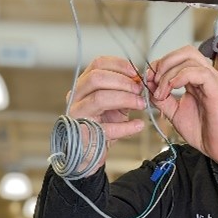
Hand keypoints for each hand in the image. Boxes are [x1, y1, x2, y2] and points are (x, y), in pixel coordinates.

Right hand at [67, 56, 146, 170]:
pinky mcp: (84, 134)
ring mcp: (77, 115)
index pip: (97, 65)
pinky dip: (127, 127)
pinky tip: (138, 125)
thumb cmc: (102, 125)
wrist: (90, 152)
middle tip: (139, 90)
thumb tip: (140, 79)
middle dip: (123, 82)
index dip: (119, 65)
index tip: (135, 72)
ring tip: (141, 104)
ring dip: (125, 99)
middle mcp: (76, 97)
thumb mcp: (113, 103)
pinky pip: (108, 128)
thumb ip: (123, 90)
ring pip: (99, 98)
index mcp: (83, 85)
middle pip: (96, 78)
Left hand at [147, 46, 217, 170]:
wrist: (217, 148)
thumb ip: (162, 98)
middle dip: (164, 63)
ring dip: (169, 72)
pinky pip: (198, 72)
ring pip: (190, 58)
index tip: (148, 79)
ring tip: (161, 92)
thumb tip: (149, 84)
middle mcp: (206, 77)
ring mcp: (213, 81)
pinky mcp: (217, 90)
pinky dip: (180, 77)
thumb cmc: (202, 131)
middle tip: (154, 81)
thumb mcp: (174, 112)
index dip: (161, 64)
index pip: (179, 58)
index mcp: (197, 80)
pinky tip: (171, 90)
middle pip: (185, 52)